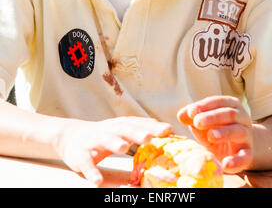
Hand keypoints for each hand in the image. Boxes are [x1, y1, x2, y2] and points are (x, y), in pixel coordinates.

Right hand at [55, 116, 171, 185]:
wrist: (70, 136)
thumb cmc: (103, 135)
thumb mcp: (122, 131)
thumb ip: (141, 133)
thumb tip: (168, 136)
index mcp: (120, 125)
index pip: (138, 123)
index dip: (152, 125)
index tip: (168, 129)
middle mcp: (108, 130)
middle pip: (123, 129)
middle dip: (136, 132)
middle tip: (149, 137)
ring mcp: (93, 141)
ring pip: (104, 139)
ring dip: (114, 142)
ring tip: (124, 148)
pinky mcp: (79, 154)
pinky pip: (85, 163)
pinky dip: (91, 171)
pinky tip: (97, 181)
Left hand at [177, 96, 252, 173]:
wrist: (235, 148)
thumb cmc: (216, 129)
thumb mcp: (203, 122)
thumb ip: (191, 117)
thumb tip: (181, 115)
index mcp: (231, 105)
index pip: (218, 101)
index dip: (205, 106)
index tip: (191, 111)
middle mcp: (242, 118)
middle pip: (229, 114)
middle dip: (213, 117)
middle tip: (197, 122)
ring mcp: (247, 136)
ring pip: (239, 131)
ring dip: (224, 133)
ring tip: (210, 136)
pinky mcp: (248, 154)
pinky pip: (245, 157)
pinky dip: (236, 161)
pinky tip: (225, 164)